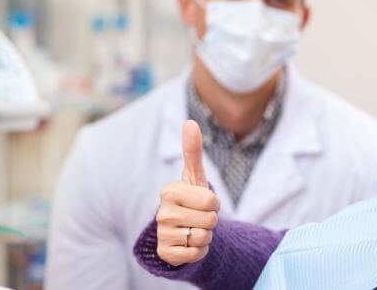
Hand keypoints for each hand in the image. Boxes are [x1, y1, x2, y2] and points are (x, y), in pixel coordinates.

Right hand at [155, 120, 219, 265]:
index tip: (202, 201)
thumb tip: (190, 122)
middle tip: (199, 217)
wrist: (180, 230)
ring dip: (206, 235)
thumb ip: (193, 151)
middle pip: (210, 220)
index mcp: (169, 192)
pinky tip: (189, 243)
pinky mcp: (166, 254)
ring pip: (204, 237)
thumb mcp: (194, 176)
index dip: (213, 203)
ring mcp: (162, 234)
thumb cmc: (190, 199)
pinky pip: (197, 254)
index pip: (211, 200)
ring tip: (194, 228)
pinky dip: (200, 250)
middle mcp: (162, 213)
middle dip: (211, 220)